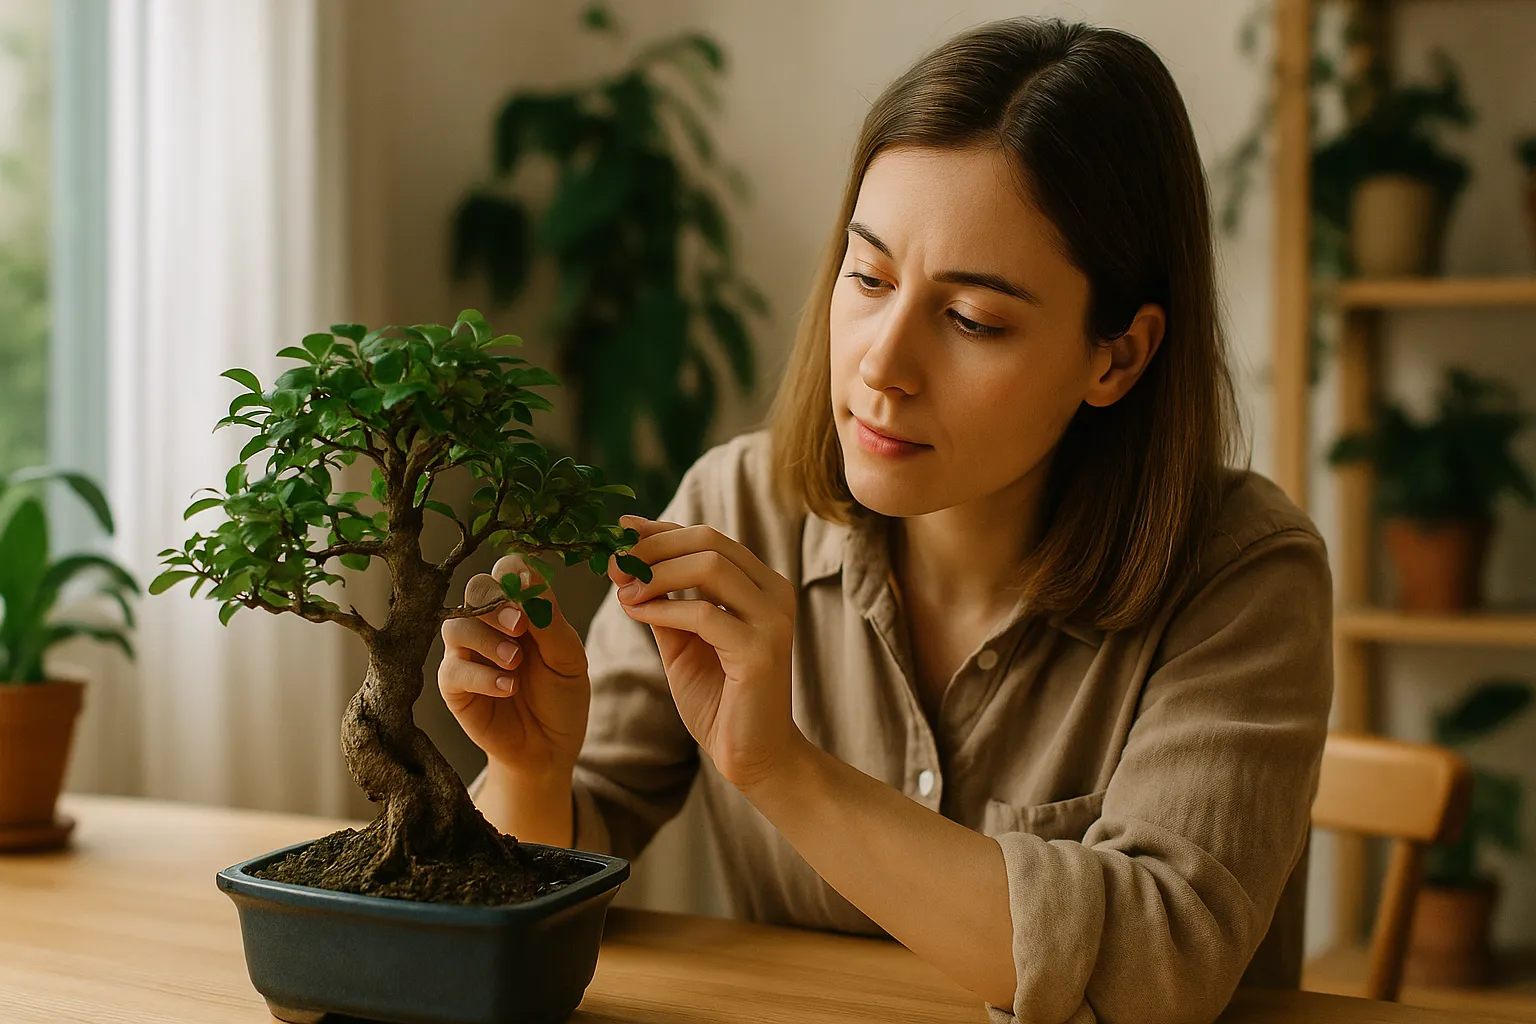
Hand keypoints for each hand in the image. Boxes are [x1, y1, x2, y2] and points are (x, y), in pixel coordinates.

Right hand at [438, 554, 590, 780]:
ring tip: (515, 663)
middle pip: (475, 589)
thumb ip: (549, 619)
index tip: (531, 596)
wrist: (551, 747)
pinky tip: (508, 688)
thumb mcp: (568, 657)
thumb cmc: (561, 696)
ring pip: (457, 626)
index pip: (507, 570)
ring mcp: (468, 653)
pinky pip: (453, 669)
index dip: (514, 575)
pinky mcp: (454, 686)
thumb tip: (528, 578)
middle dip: (495, 602)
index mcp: (521, 608)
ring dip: (488, 640)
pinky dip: (482, 676)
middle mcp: (490, 624)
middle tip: (520, 626)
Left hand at [611, 514, 802, 789]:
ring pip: (709, 566)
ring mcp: (772, 619)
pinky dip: (663, 608)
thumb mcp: (684, 641)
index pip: (708, 537)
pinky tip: (636, 613)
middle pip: (709, 540)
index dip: (660, 530)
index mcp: (760, 584)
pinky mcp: (761, 651)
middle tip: (614, 563)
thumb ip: (665, 602)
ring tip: (623, 591)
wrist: (752, 755)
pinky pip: (704, 614)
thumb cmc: (720, 699)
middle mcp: (774, 593)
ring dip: (656, 573)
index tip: (618, 532)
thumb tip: (627, 564)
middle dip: (654, 546)